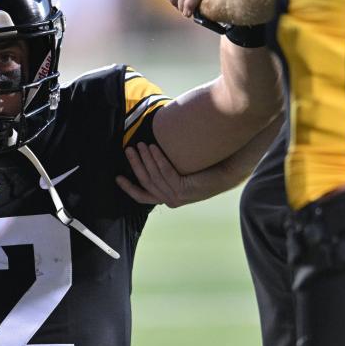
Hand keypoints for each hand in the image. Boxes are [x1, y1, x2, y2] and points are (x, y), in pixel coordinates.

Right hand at [116, 143, 239, 207]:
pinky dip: (157, 159)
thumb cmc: (205, 168)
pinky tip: (153, 147)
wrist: (227, 172)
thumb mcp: (182, 172)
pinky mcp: (184, 190)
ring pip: (154, 176)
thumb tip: (150, 152)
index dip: (129, 187)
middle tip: (128, 149)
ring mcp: (178, 197)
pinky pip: (165, 172)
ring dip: (145, 159)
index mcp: (169, 198)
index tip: (118, 177)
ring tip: (139, 144)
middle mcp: (171, 201)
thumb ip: (167, 170)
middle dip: (135, 165)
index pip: (143, 196)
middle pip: (146, 182)